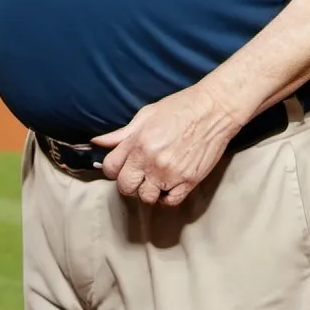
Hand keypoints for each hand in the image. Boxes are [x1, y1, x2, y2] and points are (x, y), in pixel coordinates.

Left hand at [90, 83, 242, 206]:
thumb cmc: (178, 108)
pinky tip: (166, 185)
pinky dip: (165, 198)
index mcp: (138, 142)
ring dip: (147, 190)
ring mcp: (171, 173)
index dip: (112, 168)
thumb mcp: (145, 115)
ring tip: (152, 179)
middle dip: (127, 183)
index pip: (110, 169)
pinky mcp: (189, 182)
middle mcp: (151, 161)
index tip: (119, 165)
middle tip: (135, 174)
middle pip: (126, 187)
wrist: (213, 110)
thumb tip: (97, 142)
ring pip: (147, 198)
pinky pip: (170, 202)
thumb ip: (120, 134)